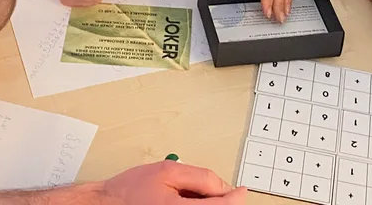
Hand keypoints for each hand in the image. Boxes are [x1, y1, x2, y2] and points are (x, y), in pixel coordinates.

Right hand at [98, 161, 245, 203]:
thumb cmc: (129, 190)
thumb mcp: (168, 171)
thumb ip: (200, 177)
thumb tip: (224, 186)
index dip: (237, 197)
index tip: (242, 189)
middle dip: (219, 200)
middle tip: (207, 189)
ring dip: (205, 204)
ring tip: (184, 195)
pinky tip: (181, 202)